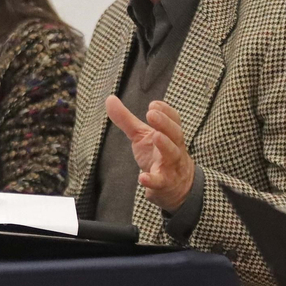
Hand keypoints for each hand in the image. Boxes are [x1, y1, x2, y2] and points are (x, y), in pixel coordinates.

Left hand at [103, 96, 194, 210]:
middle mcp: (174, 148)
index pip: (173, 120)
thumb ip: (126, 119)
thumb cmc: (157, 155)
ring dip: (165, 144)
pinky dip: (152, 180)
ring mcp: (171, 166)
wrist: (173, 186)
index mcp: (170, 134)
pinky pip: (160, 181)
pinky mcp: (164, 183)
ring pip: (173, 154)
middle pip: (175, 134)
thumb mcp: (141, 136)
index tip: (153, 105)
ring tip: (155, 136)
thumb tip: (109, 99)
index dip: (166, 111)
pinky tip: (142, 178)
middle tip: (151, 114)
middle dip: (165, 123)